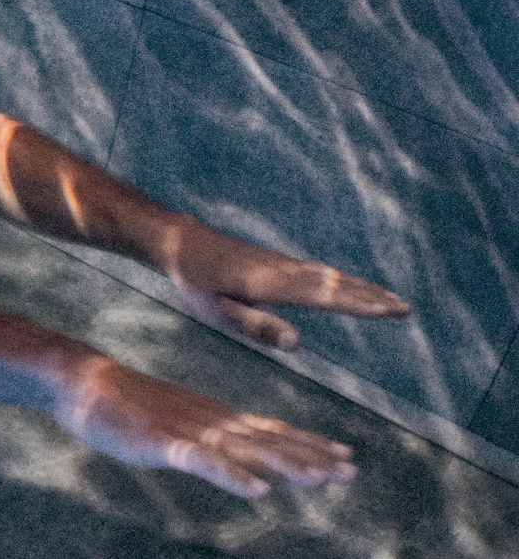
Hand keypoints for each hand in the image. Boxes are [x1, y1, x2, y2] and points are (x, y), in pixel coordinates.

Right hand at [54, 357, 354, 497]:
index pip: (270, 431)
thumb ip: (204, 437)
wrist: (81, 377)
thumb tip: (230, 452)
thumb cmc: (121, 401)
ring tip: (320, 480)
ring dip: (286, 464)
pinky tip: (257, 490)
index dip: (308, 444)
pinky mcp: (162, 442)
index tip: (344, 456)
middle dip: (311, 457)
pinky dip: (232, 475)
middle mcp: (209, 421)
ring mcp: (188, 430)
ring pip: (246, 451)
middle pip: (269, 441)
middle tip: (351, 471)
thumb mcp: (172, 420)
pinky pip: (203, 462)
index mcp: (212, 416)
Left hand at [155, 218, 409, 350]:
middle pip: (334, 284)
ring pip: (328, 275)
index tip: (391, 311)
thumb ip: (255, 326)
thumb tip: (296, 343)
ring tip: (390, 298)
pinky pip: (317, 271)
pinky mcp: (275, 261)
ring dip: (361, 286)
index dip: (358, 305)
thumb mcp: (216, 311)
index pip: (323, 297)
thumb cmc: (194, 281)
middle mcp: (282, 270)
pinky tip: (348, 285)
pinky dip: (340, 278)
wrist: (179, 242)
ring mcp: (280, 263)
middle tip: (406, 308)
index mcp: (270, 285)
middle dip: (371, 296)